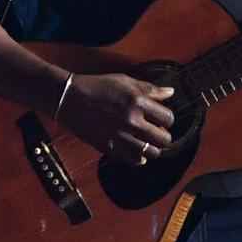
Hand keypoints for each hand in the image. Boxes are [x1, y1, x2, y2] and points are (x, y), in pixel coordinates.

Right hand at [55, 73, 174, 165]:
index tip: (162, 119)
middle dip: (164, 136)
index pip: (167, 118)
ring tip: (148, 143)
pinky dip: (139, 159)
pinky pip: (133, 161)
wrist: (70, 98)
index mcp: (137, 101)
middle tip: (158, 133)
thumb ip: (150, 89)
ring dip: (154, 149)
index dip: (168, 119)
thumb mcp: (125, 81)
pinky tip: (138, 152)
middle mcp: (131, 120)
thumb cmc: (98, 86)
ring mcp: (120, 136)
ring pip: (151, 152)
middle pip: (163, 138)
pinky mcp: (109, 147)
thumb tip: (170, 92)